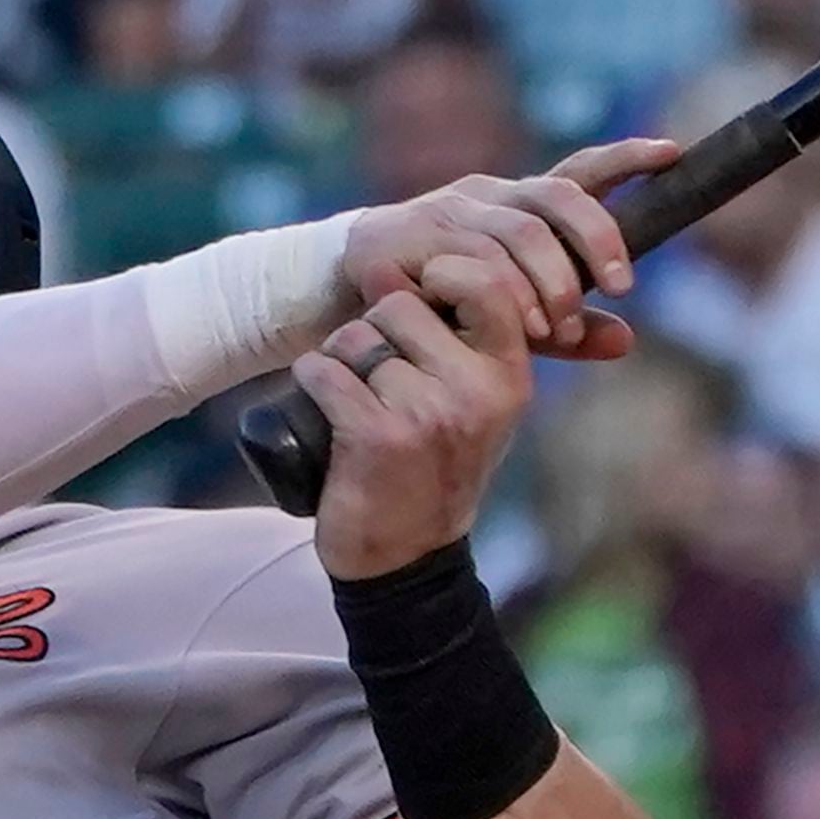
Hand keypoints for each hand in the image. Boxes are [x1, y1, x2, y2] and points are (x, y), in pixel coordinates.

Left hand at [299, 271, 542, 580]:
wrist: (407, 557)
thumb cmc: (435, 467)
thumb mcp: (477, 404)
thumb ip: (465, 337)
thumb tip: (404, 261)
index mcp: (509, 376)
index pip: (484, 281)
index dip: (439, 275)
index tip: (419, 301)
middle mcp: (477, 391)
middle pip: (399, 304)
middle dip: (374, 328)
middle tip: (378, 375)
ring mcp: (428, 413)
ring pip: (355, 337)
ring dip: (339, 360)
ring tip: (356, 400)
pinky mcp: (376, 435)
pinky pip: (323, 370)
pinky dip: (311, 382)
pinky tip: (325, 411)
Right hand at [338, 139, 668, 360]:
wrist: (334, 300)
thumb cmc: (433, 306)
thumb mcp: (508, 319)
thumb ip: (566, 329)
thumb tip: (627, 340)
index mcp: (512, 205)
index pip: (576, 175)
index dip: (625, 160)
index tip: (672, 151)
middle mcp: (480, 197)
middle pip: (554, 202)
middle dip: (596, 242)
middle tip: (619, 288)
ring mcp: (438, 214)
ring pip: (510, 236)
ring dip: (543, 284)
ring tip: (554, 328)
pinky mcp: (395, 242)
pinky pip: (454, 265)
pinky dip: (487, 296)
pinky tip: (500, 325)